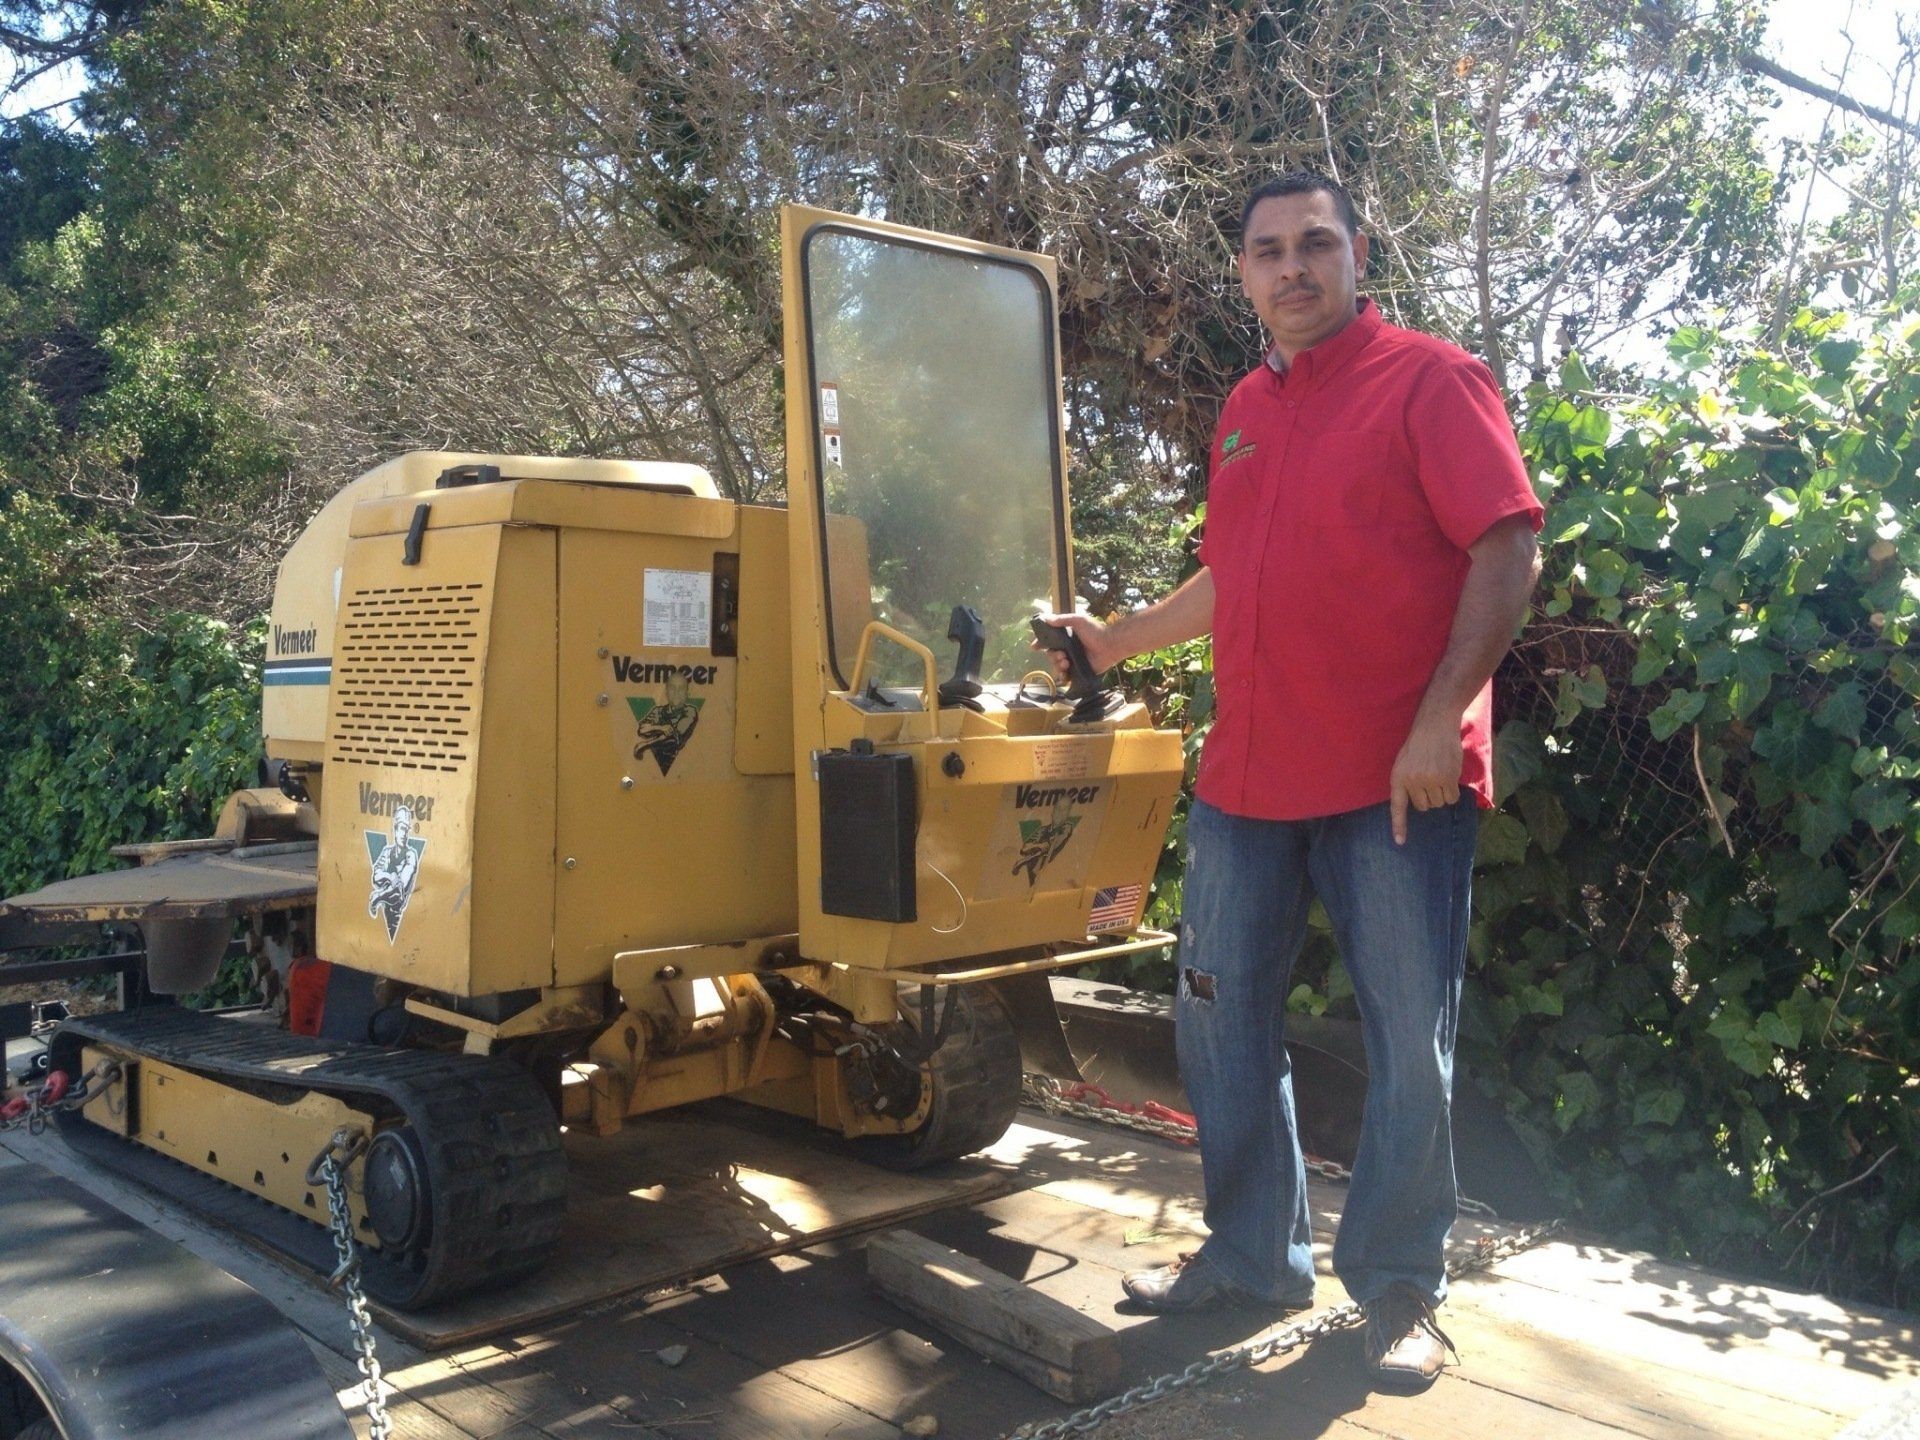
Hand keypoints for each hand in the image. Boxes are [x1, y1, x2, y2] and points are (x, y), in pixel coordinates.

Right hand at [1033, 611, 1122, 679]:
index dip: (1040, 644)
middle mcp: (1068, 649)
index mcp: (1066, 638)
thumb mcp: (1078, 621)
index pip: (1049, 641)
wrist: (1110, 645)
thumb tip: (1045, 618)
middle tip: (1062, 656)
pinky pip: (1066, 676)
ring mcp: (1073, 661)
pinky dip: (1063, 676)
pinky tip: (1065, 674)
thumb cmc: (1096, 631)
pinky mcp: (1078, 671)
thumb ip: (1062, 620)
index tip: (1034, 647)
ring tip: (1066, 663)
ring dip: (1057, 665)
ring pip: (1056, 666)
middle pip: (1051, 655)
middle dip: (1053, 657)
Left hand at [1388, 714, 1463, 844]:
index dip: (1399, 826)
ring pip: (1439, 803)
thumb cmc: (1419, 745)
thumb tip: (1420, 804)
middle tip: (1430, 779)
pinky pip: (1451, 798)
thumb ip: (1407, 782)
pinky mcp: (1447, 778)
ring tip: (1439, 774)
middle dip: (1428, 797)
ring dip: (1441, 794)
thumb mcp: (1403, 762)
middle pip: (1423, 807)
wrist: (1434, 725)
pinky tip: (1449, 776)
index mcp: (1398, 778)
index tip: (1400, 842)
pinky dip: (1452, 792)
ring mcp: (1430, 780)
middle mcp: (1412, 781)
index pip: (1397, 807)